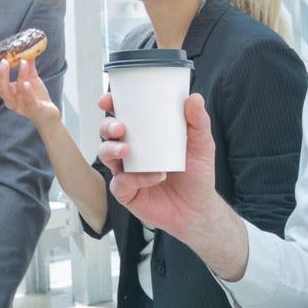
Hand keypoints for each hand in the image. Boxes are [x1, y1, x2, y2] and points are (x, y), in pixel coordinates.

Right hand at [0, 55, 59, 126]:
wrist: (48, 115)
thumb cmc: (36, 97)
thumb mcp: (31, 80)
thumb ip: (28, 67)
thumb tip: (28, 50)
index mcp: (8, 94)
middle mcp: (11, 101)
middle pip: (1, 88)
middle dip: (1, 74)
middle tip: (4, 61)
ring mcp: (21, 106)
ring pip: (15, 93)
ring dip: (18, 76)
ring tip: (22, 62)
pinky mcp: (33, 109)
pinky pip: (28, 101)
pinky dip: (26, 92)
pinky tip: (27, 83)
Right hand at [96, 92, 218, 236]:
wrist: (198, 209)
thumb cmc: (197, 175)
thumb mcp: (202, 145)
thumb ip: (199, 123)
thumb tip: (194, 98)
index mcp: (144, 134)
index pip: (122, 115)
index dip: (110, 105)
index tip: (108, 100)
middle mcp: (130, 150)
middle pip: (106, 132)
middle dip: (107, 126)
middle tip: (120, 128)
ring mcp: (125, 171)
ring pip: (105, 155)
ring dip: (112, 149)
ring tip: (127, 150)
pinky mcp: (126, 192)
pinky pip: (121, 182)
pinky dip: (136, 179)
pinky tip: (154, 177)